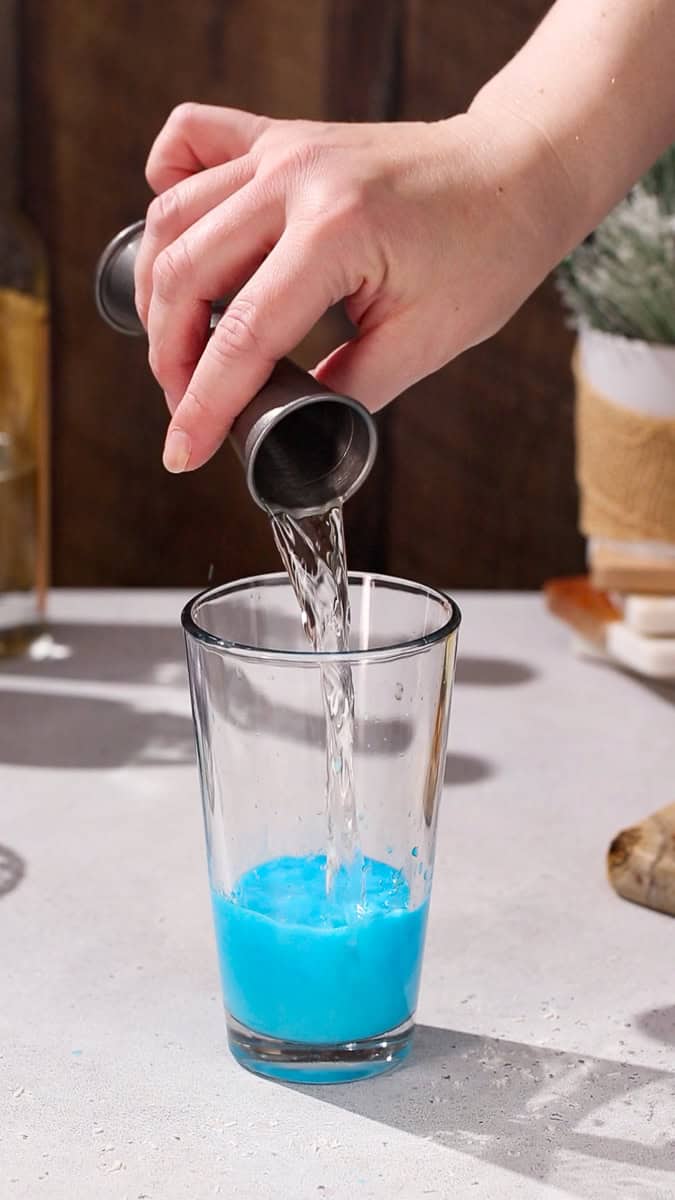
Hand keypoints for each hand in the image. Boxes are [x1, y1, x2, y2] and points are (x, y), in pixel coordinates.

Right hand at [136, 102, 573, 471]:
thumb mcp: (423, 343)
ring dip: (159, 291)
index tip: (182, 454)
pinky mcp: (279, 137)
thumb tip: (289, 432)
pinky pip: (191, 141)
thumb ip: (346, 393)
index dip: (204, 406)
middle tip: (186, 405)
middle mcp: (295, 178)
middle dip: (169, 357)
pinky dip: (168, 190)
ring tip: (177, 347)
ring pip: (171, 217)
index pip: (244, 336)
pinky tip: (179, 237)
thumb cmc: (486, 253)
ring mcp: (282, 148)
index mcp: (337, 232)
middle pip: (185, 274)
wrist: (517, 172)